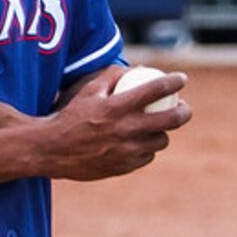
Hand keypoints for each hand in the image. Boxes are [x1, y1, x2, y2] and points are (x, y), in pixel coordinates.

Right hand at [35, 67, 190, 180]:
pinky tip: (142, 142)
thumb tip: (140, 69)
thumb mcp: (88, 90)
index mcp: (117, 107)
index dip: (174, 82)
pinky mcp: (124, 166)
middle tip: (183, 107)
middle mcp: (126, 129)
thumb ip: (113, 76)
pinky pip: (147, 156)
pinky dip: (147, 148)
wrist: (52, 150)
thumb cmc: (70, 116)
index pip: (155, 90)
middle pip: (171, 120)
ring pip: (161, 141)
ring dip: (163, 132)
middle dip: (184, 111)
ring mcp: (127, 150)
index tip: (182, 79)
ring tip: (159, 126)